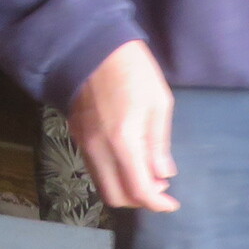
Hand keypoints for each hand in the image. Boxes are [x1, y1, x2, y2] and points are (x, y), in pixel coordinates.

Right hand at [69, 41, 179, 211]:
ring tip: (146, 173)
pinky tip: (127, 159)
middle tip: (160, 187)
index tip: (173, 202)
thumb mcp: (159, 102)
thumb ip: (159, 144)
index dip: (158, 203)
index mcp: (124, 141)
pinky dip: (112, 174)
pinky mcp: (75, 134)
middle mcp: (99, 149)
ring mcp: (83, 143)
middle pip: (116, 197)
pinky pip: (94, 168)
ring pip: (102, 185)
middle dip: (140, 200)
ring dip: (125, 188)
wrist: (91, 45)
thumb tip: (164, 175)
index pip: (139, 190)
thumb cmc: (134, 70)